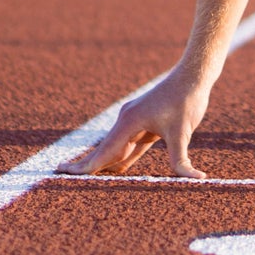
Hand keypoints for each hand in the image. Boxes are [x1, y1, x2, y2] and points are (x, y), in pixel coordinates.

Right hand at [57, 70, 210, 178]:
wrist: (193, 76)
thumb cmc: (187, 100)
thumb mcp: (183, 132)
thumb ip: (181, 159)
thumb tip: (195, 177)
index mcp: (129, 122)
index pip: (103, 151)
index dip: (84, 165)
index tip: (62, 173)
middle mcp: (126, 121)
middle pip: (103, 150)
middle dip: (84, 164)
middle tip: (59, 175)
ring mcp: (133, 121)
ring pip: (115, 148)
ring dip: (101, 163)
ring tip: (82, 177)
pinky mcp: (143, 123)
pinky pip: (128, 146)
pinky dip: (119, 158)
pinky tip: (112, 170)